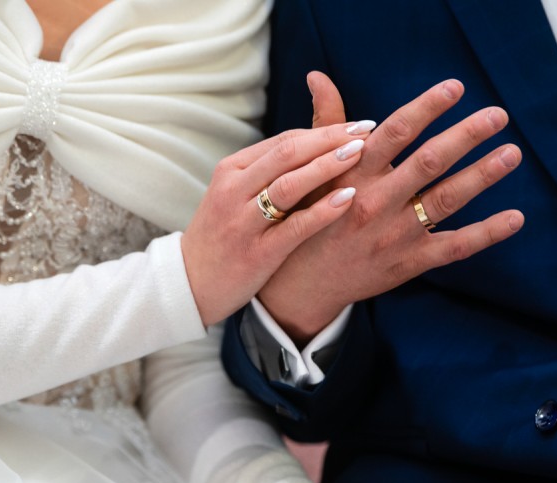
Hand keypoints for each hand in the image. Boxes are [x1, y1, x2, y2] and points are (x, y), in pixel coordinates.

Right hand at [182, 121, 375, 325]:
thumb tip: (316, 145)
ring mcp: (243, 222)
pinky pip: (294, 226)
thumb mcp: (234, 194)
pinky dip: (322, 210)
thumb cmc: (222, 236)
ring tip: (360, 153)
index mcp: (231, 170)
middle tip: (366, 130)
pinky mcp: (256, 253)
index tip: (358, 125)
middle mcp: (234, 190)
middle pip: (287, 153)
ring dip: (327, 165)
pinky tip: (348, 198)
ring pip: (289, 184)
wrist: (191, 283)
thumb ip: (267, 171)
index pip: (283, 141)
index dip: (324, 131)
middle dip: (330, 138)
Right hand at [258, 72, 524, 342]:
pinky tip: (516, 217)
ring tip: (511, 153)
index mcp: (352, 174)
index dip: (426, 108)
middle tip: (498, 115)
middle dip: (467, 136)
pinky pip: (454, 246)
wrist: (301, 283)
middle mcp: (375, 202)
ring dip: (482, 175)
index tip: (455, 88)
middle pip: (429, 162)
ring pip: (446, 200)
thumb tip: (320, 77)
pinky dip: (487, 233)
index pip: (394, 133)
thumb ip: (325, 124)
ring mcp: (394, 235)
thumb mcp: (307, 171)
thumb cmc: (305, 216)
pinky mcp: (408, 262)